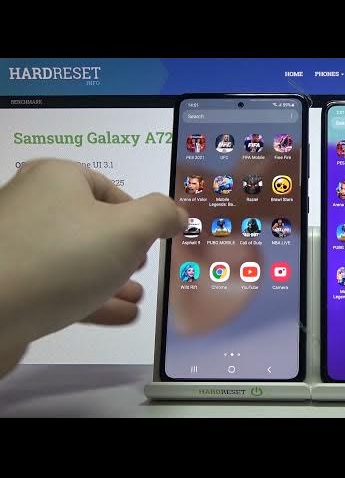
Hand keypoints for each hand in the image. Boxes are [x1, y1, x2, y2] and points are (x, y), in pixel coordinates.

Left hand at [0, 159, 186, 371]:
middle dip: (125, 250)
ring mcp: (17, 246)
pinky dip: (92, 298)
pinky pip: (59, 286)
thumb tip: (177, 212)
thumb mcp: (128, 229)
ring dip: (112, 278)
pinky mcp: (10, 284)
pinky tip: (120, 315)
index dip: (138, 215)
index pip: (109, 189)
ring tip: (139, 296)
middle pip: (92, 225)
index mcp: (57, 179)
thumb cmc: (62, 258)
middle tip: (144, 265)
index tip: (155, 240)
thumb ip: (160, 215)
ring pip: (76, 259)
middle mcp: (33, 205)